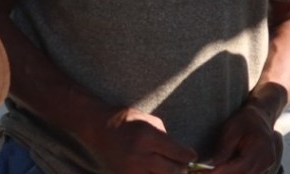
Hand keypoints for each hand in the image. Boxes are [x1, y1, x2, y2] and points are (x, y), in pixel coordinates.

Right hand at [82, 107, 197, 173]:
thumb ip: (165, 136)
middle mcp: (139, 155)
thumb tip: (179, 151)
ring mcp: (131, 168)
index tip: (191, 156)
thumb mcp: (149, 120)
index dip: (188, 156)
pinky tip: (154, 171)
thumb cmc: (126, 119)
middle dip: (181, 169)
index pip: (177, 153)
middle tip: (183, 166)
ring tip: (168, 169)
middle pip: (172, 171)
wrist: (98, 127)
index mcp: (147, 137)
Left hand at [206, 105, 280, 173]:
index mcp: (260, 147)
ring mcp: (268, 165)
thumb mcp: (231, 129)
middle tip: (202, 173)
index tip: (202, 173)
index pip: (239, 167)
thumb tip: (213, 164)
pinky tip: (221, 169)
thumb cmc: (244, 121)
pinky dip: (234, 173)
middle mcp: (267, 159)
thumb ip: (224, 148)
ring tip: (210, 171)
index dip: (220, 172)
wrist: (259, 118)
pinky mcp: (264, 169)